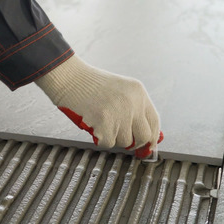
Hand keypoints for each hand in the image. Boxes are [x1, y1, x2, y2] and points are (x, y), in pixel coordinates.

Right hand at [35, 54, 162, 157]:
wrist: (69, 77)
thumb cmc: (88, 85)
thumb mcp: (119, 91)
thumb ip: (133, 110)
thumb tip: (146, 138)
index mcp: (138, 92)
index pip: (154, 121)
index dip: (152, 138)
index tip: (147, 146)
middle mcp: (133, 103)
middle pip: (144, 137)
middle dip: (134, 143)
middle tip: (121, 138)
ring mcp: (120, 113)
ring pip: (124, 142)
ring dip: (111, 137)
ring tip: (100, 122)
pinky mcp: (105, 123)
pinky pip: (108, 143)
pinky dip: (99, 138)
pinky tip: (93, 124)